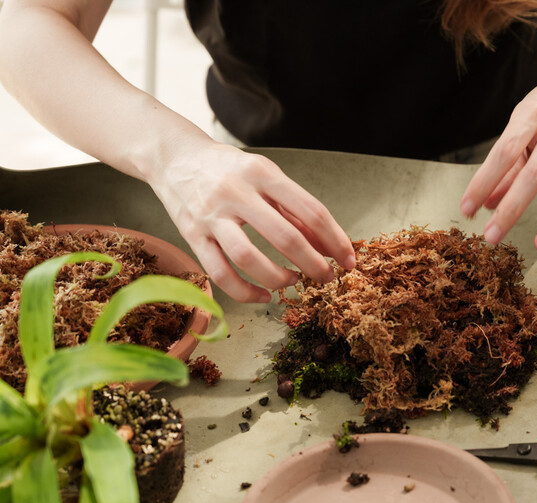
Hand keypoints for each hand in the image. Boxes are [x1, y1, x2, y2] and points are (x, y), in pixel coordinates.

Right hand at [149, 142, 355, 302]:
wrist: (174, 157)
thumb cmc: (229, 169)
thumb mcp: (266, 177)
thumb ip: (296, 210)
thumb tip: (328, 245)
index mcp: (262, 173)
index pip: (310, 210)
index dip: (335, 239)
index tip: (348, 260)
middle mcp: (236, 192)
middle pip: (285, 236)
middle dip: (313, 263)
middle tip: (327, 277)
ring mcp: (211, 216)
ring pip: (249, 259)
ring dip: (278, 278)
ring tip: (292, 281)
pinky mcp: (192, 236)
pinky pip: (220, 273)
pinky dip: (245, 292)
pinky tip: (263, 296)